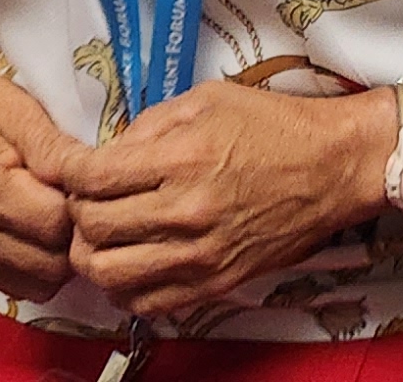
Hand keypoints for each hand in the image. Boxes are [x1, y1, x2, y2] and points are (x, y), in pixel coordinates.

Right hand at [0, 59, 93, 304]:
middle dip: (76, 237)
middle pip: (53, 266)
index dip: (84, 207)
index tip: (88, 184)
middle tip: (78, 200)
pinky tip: (39, 230)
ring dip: (59, 257)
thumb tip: (98, 178)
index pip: (59, 227)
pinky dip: (37, 267)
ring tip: (59, 213)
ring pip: (38, 285)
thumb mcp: (21, 112)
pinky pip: (16, 286)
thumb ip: (58, 149)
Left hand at [67, 80, 389, 319]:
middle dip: (76, 212)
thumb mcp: (207, 99)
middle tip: (88, 199)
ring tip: (103, 235)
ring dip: (93, 254)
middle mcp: (186, 211)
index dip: (68, 172)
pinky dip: (124, 288)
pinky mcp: (214, 283)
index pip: (90, 177)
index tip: (72, 168)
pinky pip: (145, 303)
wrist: (333, 167)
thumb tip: (105, 154)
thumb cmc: (274, 126)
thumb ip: (149, 126)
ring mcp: (200, 255)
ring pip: (108, 274)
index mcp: (182, 157)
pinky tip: (132, 261)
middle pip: (91, 229)